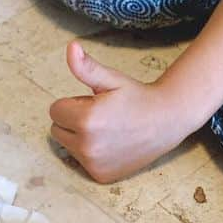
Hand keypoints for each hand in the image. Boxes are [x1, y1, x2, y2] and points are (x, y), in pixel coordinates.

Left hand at [49, 41, 193, 183]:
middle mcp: (87, 146)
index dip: (73, 103)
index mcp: (86, 120)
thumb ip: (87, 67)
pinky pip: (81, 161)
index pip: (55, 110)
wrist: (167, 122)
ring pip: (68, 146)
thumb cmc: (138, 97)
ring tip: (108, 130)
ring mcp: (93, 163)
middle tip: (101, 116)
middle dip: (73, 121)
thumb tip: (71, 47)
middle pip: (57, 130)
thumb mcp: (112, 79)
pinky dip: (91, 154)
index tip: (94, 102)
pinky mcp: (100, 175)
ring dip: (80, 137)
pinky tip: (111, 145)